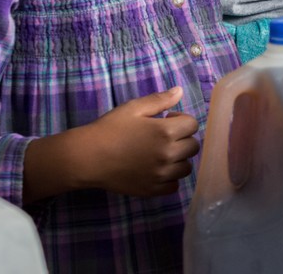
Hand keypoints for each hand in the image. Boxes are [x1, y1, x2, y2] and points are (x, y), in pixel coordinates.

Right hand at [73, 88, 200, 197]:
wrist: (89, 157)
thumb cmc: (110, 128)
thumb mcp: (134, 108)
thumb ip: (160, 100)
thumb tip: (180, 91)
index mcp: (165, 131)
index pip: (192, 124)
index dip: (181, 119)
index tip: (167, 120)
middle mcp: (168, 155)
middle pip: (193, 147)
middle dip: (182, 138)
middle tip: (164, 137)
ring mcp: (161, 175)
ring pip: (186, 168)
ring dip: (178, 159)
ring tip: (161, 154)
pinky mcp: (153, 190)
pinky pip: (174, 186)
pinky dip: (170, 178)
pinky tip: (157, 169)